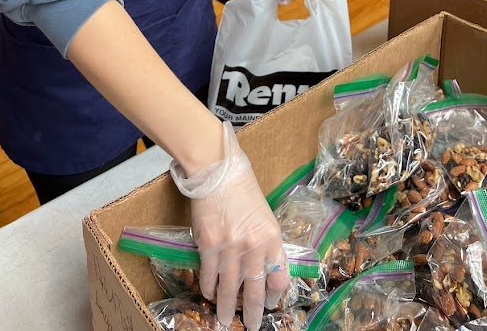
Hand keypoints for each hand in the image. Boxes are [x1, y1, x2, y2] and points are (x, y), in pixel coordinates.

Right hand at [169, 123, 288, 330]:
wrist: (218, 171)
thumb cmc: (242, 188)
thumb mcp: (263, 214)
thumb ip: (264, 240)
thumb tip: (260, 265)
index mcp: (272, 238)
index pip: (279, 277)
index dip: (274, 295)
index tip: (269, 303)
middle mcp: (254, 247)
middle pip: (254, 291)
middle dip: (251, 313)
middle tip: (250, 326)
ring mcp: (230, 249)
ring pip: (229, 289)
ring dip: (225, 307)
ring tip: (224, 320)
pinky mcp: (209, 246)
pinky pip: (209, 276)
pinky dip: (207, 287)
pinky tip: (208, 293)